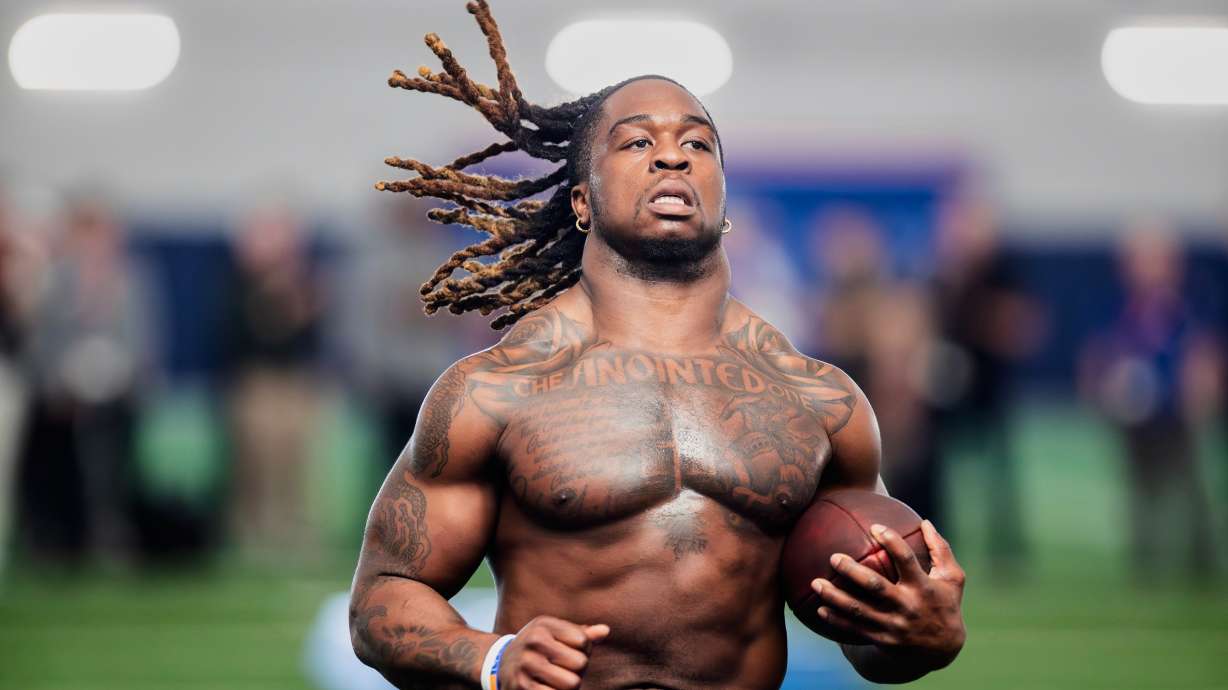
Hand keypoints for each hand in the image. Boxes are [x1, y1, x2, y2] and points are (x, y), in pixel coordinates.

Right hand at [498, 615, 609, 689]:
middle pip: (580, 663)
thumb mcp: (554, 633)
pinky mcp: (522, 687)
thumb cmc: (537, 647)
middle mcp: (533, 642)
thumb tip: (605, 631)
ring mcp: (526, 665)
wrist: (500, 664)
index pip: (583, 641)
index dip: (583, 650)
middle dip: (577, 670)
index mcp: (544, 625)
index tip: (570, 651)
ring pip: (572, 683)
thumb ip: (581, 633)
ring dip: (569, 685)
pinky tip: (547, 688)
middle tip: (563, 668)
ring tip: (557, 679)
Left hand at [810, 519, 965, 668]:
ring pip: (859, 610)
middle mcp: (907, 606)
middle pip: (875, 587)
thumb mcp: (952, 578)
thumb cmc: (945, 604)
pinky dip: (837, 620)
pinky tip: (819, 609)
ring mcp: (894, 625)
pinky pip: (855, 629)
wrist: (943, 650)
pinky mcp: (883, 640)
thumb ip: (941, 549)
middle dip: (852, 572)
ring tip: (815, 583)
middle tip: (833, 557)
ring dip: (835, 597)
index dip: (892, 542)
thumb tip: (925, 521)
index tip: (875, 527)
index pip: (906, 560)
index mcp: (923, 587)